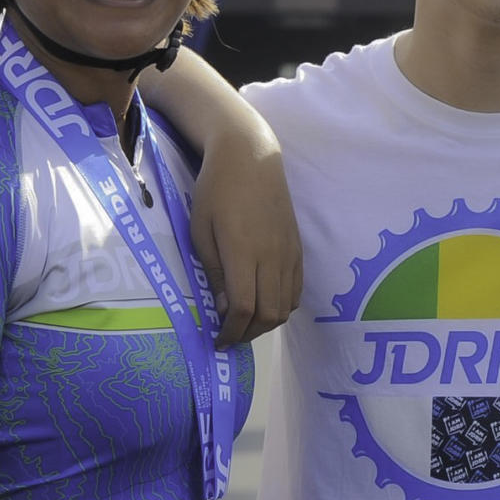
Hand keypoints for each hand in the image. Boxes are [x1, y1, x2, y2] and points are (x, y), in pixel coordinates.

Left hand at [188, 129, 301, 345]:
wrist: (251, 157)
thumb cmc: (216, 190)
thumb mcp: (201, 230)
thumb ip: (214, 272)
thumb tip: (224, 310)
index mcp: (243, 252)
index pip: (244, 308)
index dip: (231, 332)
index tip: (218, 342)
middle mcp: (271, 257)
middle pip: (269, 314)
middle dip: (248, 334)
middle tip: (230, 337)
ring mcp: (289, 253)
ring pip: (286, 306)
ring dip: (266, 324)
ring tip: (246, 324)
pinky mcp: (298, 248)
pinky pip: (296, 290)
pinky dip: (282, 306)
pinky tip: (265, 303)